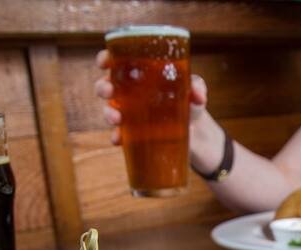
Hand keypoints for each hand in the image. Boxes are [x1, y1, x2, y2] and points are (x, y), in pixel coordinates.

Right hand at [94, 50, 208, 146]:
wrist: (196, 132)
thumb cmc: (190, 101)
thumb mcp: (195, 90)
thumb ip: (196, 87)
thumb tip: (198, 96)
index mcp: (140, 74)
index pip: (117, 61)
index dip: (105, 59)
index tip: (104, 62)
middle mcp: (130, 92)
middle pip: (106, 85)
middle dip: (103, 87)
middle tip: (109, 91)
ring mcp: (130, 113)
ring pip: (109, 110)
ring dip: (108, 113)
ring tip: (116, 118)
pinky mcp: (134, 133)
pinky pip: (119, 135)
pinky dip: (116, 137)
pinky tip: (118, 139)